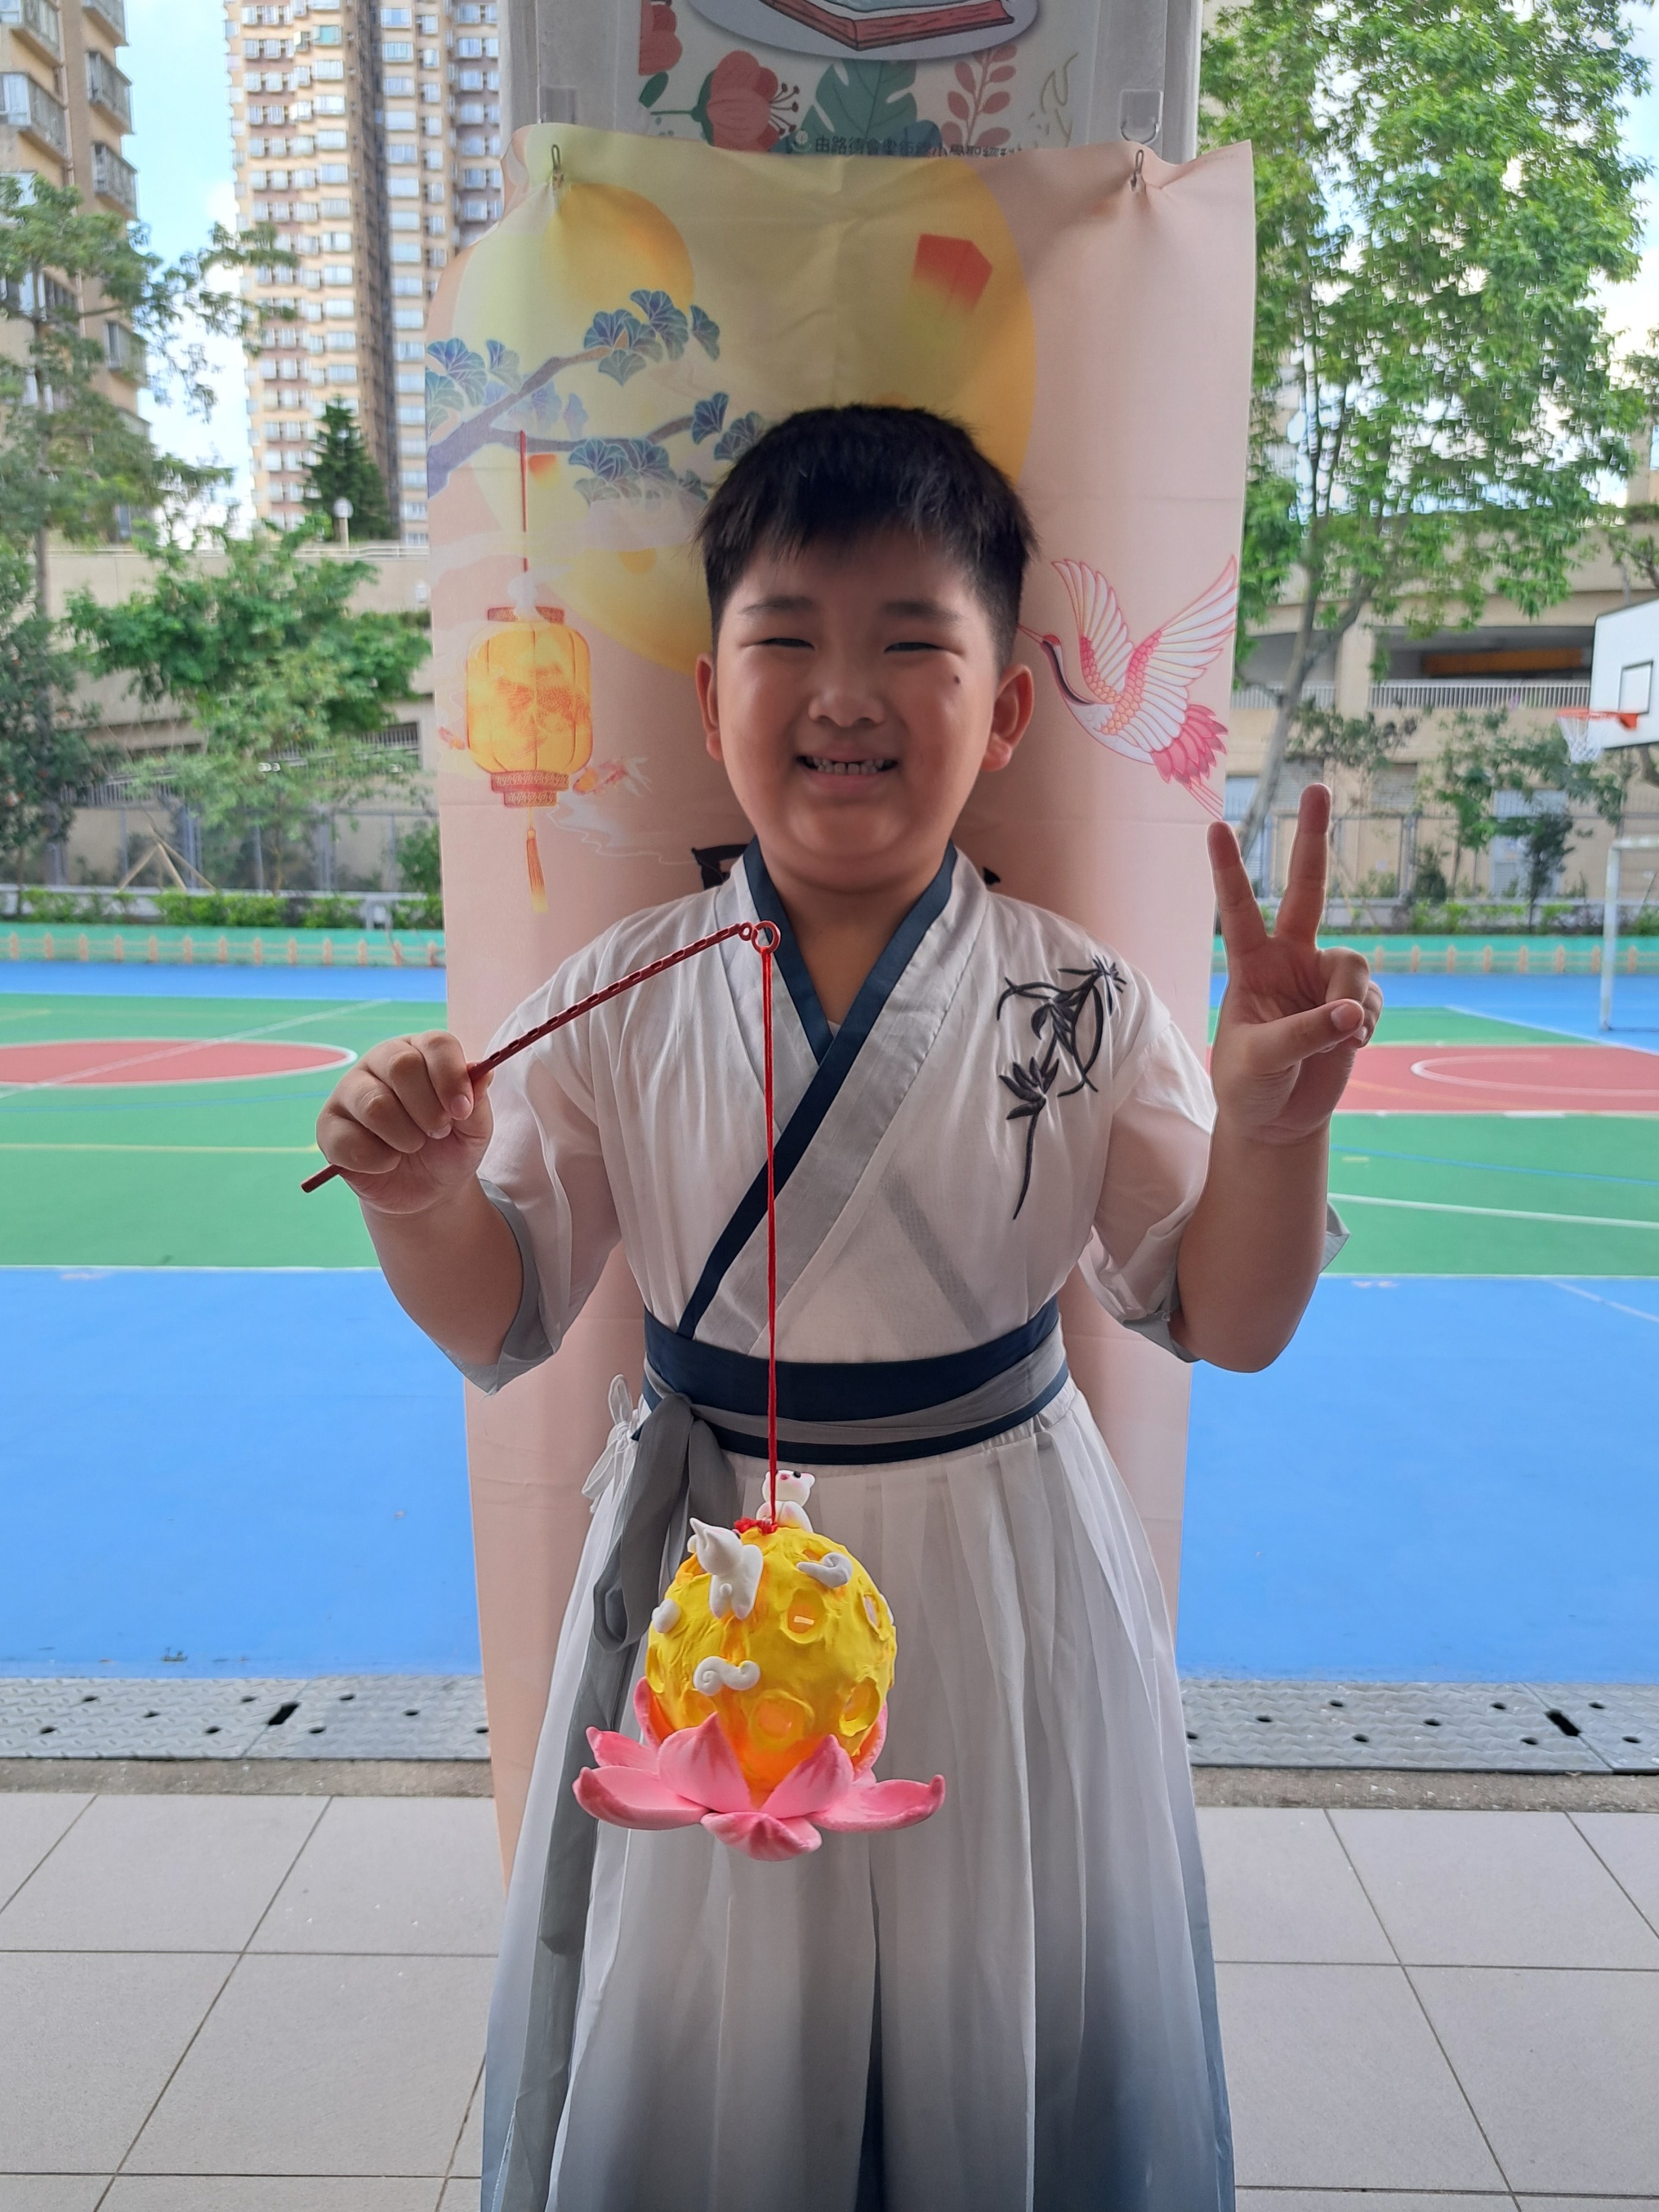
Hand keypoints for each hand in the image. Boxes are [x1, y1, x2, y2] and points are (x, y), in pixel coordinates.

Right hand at [315, 1030, 493, 1213]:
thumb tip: (481, 1071)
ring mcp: (349, 1091)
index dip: (452, 1077)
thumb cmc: (451, 1147)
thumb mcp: (475, 1128)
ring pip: (375, 1105)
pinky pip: (350, 1141)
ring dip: (405, 1137)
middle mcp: (381, 1062)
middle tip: (438, 1132)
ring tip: (413, 1147)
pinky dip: (379, 1161)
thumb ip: (478, 1099)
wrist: (429, 1191)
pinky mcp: (329, 1127)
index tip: (463, 1111)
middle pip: (402, 1066)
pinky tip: (388, 1162)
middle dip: (429, 1110)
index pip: (436, 1043)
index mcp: (420, 1052)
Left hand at [1207, 783, 1381, 1143]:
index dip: (1229, 869)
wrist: (1276, 1120)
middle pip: (1307, 889)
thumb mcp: (1261, 1062)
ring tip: (1340, 1040)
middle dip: (1313, 839)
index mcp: (1251, 965)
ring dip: (1351, 1005)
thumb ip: (1304, 1034)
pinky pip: (1371, 1000)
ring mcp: (1323, 979)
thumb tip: (1353, 1013)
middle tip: (1319, 787)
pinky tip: (1351, 1046)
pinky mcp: (1354, 1003)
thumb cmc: (1249, 1087)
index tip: (1214, 825)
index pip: (1238, 909)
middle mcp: (1289, 960)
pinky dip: (1365, 1024)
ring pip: (1354, 966)